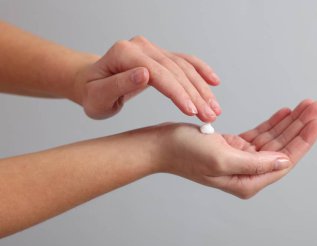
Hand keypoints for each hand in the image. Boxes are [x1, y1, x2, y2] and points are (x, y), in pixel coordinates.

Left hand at [74, 36, 220, 119]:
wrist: (91, 83)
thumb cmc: (92, 93)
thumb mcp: (97, 97)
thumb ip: (118, 85)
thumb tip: (144, 74)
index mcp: (125, 53)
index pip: (158, 73)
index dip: (177, 92)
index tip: (192, 111)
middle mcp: (141, 47)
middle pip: (175, 70)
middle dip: (195, 94)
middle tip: (210, 115)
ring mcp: (152, 49)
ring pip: (184, 66)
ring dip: (202, 88)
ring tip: (214, 108)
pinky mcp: (159, 56)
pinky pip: (184, 61)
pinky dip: (200, 71)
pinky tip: (213, 81)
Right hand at [155, 99, 316, 198]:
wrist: (160, 145)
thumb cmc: (183, 152)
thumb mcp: (221, 158)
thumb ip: (255, 164)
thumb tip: (284, 162)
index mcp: (246, 180)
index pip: (283, 161)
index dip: (303, 141)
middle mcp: (246, 172)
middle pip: (281, 148)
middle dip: (300, 127)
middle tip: (316, 107)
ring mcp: (240, 158)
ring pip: (272, 139)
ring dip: (289, 122)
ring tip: (305, 105)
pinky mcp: (233, 146)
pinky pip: (259, 134)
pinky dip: (272, 123)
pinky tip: (283, 113)